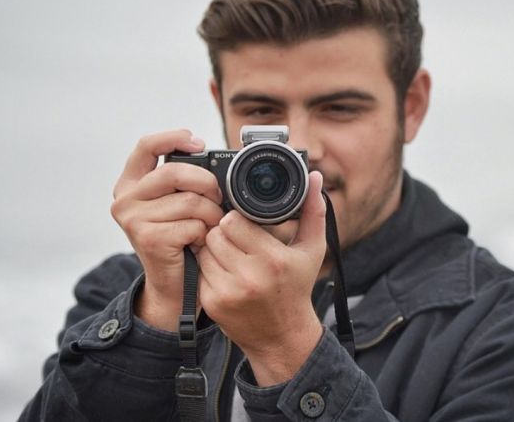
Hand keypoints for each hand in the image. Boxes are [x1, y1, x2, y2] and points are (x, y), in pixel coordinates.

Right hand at [111, 129, 223, 330]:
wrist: (173, 286)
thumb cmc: (181, 240)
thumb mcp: (176, 202)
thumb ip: (183, 179)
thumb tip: (208, 154)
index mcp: (130, 184)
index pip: (146, 146)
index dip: (174, 138)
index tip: (199, 143)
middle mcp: (125, 199)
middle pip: (175, 172)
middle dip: (207, 183)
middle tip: (218, 197)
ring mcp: (133, 219)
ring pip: (189, 201)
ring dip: (211, 214)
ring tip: (210, 226)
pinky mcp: (148, 238)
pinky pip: (192, 224)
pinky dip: (205, 232)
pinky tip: (201, 241)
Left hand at [197, 171, 327, 385]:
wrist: (282, 337)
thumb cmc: (297, 288)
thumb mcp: (312, 250)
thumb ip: (313, 211)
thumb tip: (314, 176)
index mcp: (273, 259)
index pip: (233, 221)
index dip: (235, 218)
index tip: (243, 223)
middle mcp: (249, 276)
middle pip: (216, 233)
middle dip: (222, 231)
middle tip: (234, 237)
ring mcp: (228, 291)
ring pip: (204, 249)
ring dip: (212, 247)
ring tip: (229, 253)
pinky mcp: (213, 303)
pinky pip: (199, 270)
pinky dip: (207, 267)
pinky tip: (223, 271)